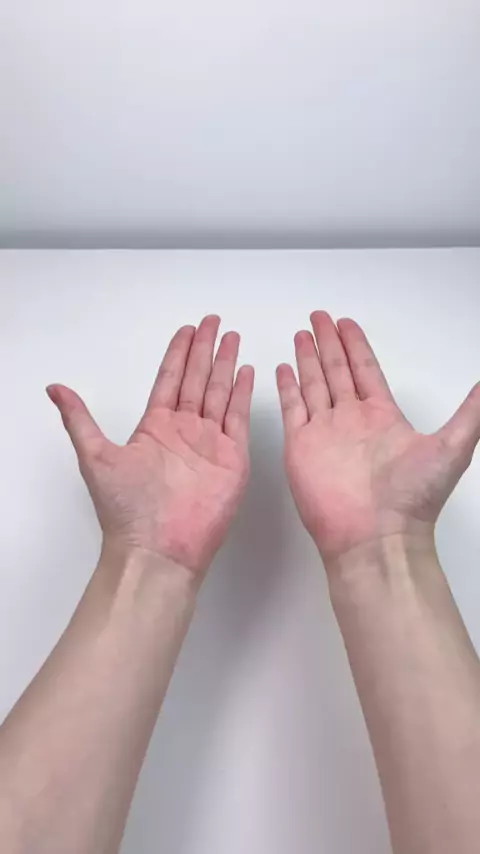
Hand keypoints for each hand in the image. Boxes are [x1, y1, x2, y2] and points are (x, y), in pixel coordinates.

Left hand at [47, 315, 253, 575]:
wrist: (158, 549)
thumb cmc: (127, 509)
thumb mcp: (95, 456)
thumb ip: (79, 420)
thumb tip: (55, 389)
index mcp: (155, 428)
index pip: (169, 379)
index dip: (179, 353)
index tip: (187, 330)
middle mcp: (184, 431)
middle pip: (197, 379)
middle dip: (206, 350)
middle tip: (213, 322)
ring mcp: (209, 443)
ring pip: (219, 392)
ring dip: (225, 364)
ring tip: (232, 338)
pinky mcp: (232, 458)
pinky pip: (239, 418)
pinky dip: (242, 393)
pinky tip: (246, 372)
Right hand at [277, 311, 479, 563]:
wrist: (375, 536)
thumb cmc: (412, 496)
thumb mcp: (453, 446)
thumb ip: (471, 412)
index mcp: (383, 416)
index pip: (367, 370)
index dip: (356, 345)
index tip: (347, 323)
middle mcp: (352, 420)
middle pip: (337, 371)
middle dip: (328, 343)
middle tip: (319, 316)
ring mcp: (325, 432)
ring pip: (314, 385)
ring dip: (307, 359)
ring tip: (301, 334)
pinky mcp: (301, 446)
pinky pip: (293, 408)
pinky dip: (287, 387)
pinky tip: (284, 368)